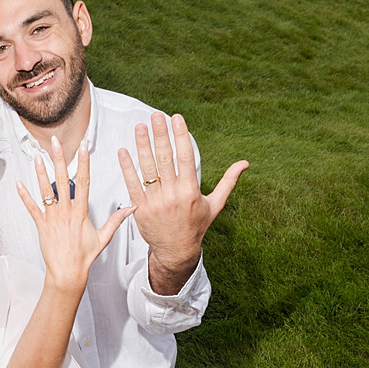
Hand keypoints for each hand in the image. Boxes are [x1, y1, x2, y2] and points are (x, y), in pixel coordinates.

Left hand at [17, 136, 134, 293]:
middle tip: (55, 143)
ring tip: (37, 156)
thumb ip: (116, 220)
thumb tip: (131, 208)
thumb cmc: (84, 257)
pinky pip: (31, 208)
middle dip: (59, 159)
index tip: (83, 148)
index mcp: (81, 212)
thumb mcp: (103, 237)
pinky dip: (24, 195)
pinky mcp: (41, 226)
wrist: (67, 273)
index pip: (83, 182)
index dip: (83, 164)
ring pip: (45, 191)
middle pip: (62, 180)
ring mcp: (52, 218)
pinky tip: (19, 182)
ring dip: (40, 173)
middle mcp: (66, 212)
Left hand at [118, 112, 248, 293]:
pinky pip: (131, 185)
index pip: (185, 157)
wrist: (176, 251)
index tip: (176, 118)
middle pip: (165, 159)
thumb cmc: (196, 226)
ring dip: (142, 146)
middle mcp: (172, 196)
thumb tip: (245, 163)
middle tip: (155, 116)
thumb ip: (228, 182)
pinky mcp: (140, 210)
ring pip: (147, 169)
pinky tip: (123, 151)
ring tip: (139, 127)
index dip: (180, 136)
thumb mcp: (215, 205)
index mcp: (190, 192)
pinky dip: (126, 168)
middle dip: (160, 135)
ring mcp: (155, 203)